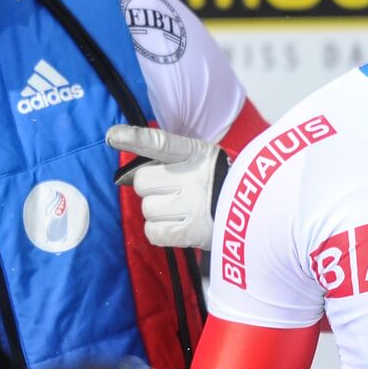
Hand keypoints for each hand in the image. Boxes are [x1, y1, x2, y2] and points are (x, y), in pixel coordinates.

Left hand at [106, 124, 229, 250]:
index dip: (134, 138)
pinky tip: (177, 226)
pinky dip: (160, 232)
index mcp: (194, 153)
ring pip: (147, 209)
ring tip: (180, 211)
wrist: (255, 212)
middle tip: (171, 192)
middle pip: (142, 182)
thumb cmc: (222, 183)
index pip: (160, 142)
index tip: (112, 136)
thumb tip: (123, 178)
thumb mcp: (201, 159)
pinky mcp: (191, 231)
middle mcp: (191, 177)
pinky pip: (153, 232)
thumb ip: (166, 161)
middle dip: (151, 189)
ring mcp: (191, 205)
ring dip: (157, 212)